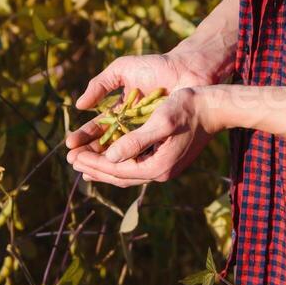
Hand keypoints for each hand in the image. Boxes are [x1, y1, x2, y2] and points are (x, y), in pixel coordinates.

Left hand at [66, 87, 216, 186]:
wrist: (215, 108)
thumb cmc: (189, 108)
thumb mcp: (161, 121)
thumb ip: (136, 141)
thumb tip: (110, 156)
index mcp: (158, 166)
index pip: (116, 170)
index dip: (92, 163)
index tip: (72, 157)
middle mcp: (160, 172)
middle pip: (119, 176)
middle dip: (93, 168)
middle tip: (70, 161)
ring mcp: (164, 168)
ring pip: (126, 173)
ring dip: (103, 168)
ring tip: (82, 164)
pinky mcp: (166, 160)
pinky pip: (135, 167)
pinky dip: (117, 164)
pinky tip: (108, 158)